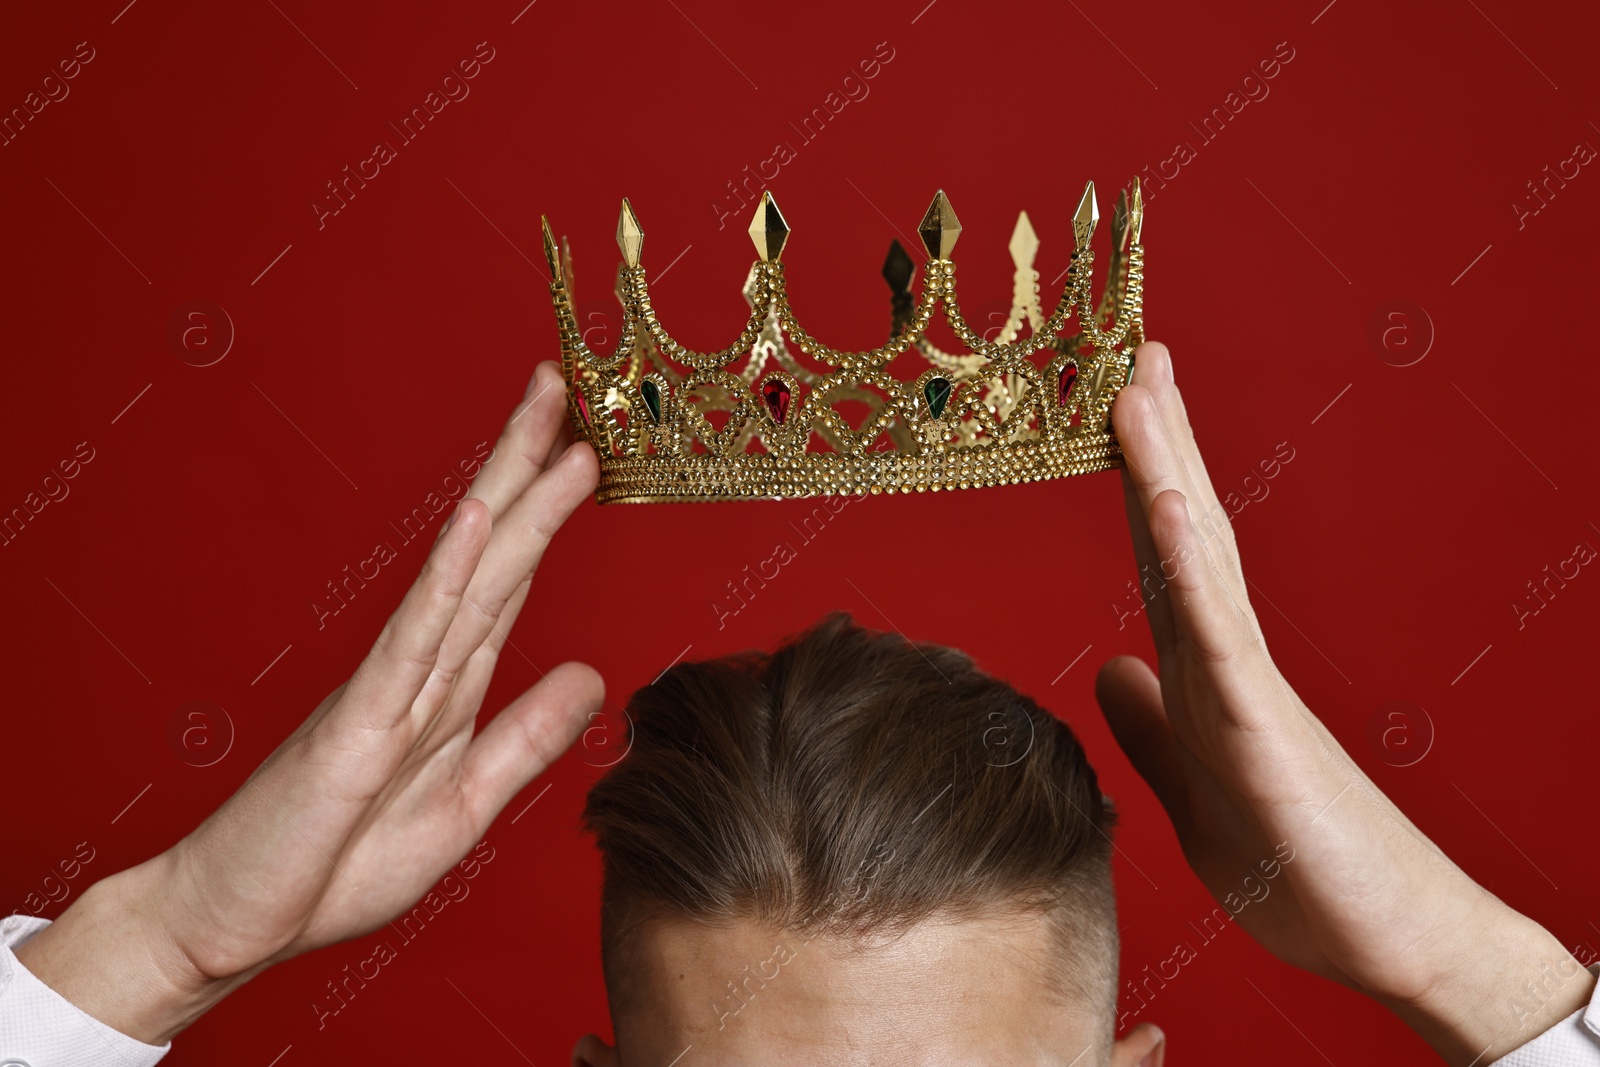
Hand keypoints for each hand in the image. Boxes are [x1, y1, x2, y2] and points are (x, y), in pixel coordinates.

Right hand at [16, 361, 603, 1043]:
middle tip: (565, 385)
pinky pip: (411, 644)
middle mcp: (421, 668)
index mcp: (447, 686)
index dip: (547, 514)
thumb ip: (525, 739)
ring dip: (510, 498)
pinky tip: (477, 522)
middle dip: (530, 469)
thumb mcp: (464, 805)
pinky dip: (447, 580)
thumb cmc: (337, 863)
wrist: (235, 922)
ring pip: (464, 576)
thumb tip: (591, 675)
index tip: (583, 449)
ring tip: (548, 423)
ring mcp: (389, 689)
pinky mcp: (358, 728)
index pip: (508, 581)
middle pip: (492, 553)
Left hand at [1094, 341, 1591, 1064]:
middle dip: (1157, 441)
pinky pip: (1218, 635)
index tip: (1118, 409)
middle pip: (1186, 532)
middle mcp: (1230, 661)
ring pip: (1199, 560)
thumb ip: (1154, 727)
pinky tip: (1166, 505)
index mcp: (1206, 674)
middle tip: (1136, 350)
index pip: (1165, 559)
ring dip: (1164, 471)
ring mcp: (1251, 686)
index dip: (1138, 484)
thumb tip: (1115, 668)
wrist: (1389, 939)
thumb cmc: (1303, 868)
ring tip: (1138, 386)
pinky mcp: (1264, 730)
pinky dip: (1188, 566)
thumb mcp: (1195, 786)